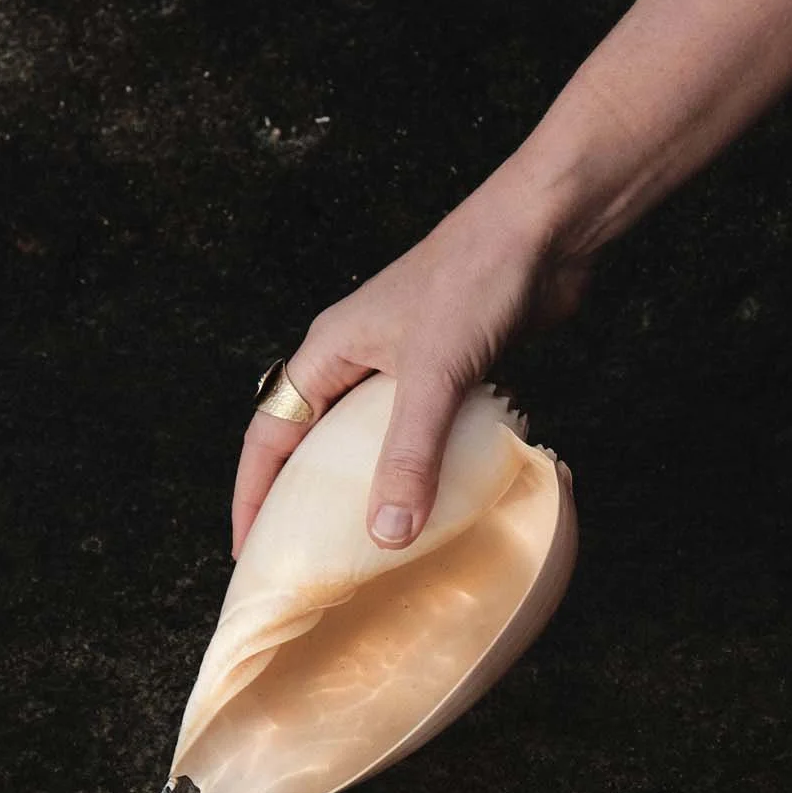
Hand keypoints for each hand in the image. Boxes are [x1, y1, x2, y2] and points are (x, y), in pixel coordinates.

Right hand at [231, 169, 588, 557]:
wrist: (543, 231)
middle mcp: (357, 359)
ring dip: (366, 488)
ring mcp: (406, 366)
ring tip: (367, 548)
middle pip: (312, 443)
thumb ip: (409, 456)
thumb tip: (386, 535)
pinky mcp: (452, 372)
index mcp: (328, 352)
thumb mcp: (433, 374)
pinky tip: (437, 506)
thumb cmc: (474, 278)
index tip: (248, 551)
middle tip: (303, 561)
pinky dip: (422, 470)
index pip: (269, 435)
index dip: (253, 495)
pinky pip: (422, 435)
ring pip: (369, 441)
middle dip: (303, 501)